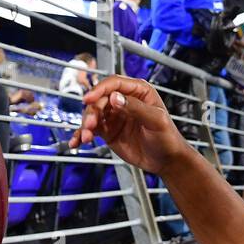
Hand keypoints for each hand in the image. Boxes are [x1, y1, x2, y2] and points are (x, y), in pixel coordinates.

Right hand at [68, 76, 190, 174]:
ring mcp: (114, 115)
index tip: (88, 99)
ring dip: (85, 124)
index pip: (114, 84)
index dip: (99, 90)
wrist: (166, 160)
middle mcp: (123, 100)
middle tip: (90, 125)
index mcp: (138, 91)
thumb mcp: (156, 120)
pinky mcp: (108, 130)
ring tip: (86, 137)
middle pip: (99, 99)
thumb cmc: (167, 137)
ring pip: (93, 114)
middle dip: (91, 112)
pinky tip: (76, 141)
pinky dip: (82, 134)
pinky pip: (91, 129)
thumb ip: (135, 108)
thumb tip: (114, 97)